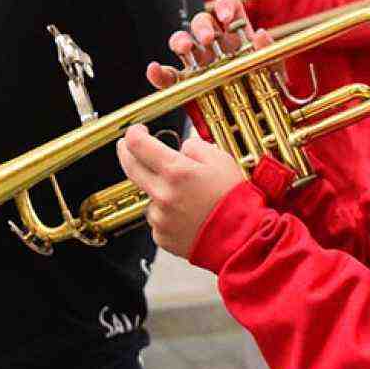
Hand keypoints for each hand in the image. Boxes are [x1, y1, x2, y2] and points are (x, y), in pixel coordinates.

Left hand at [117, 125, 243, 256]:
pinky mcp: (162, 237)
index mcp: (176, 171)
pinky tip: (188, 215)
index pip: (138, 145)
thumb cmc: (234, 200)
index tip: (137, 130)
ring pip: (148, 196)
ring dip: (158, 190)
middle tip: (126, 146)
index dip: (134, 133)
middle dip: (126, 152)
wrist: (242, 238)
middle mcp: (162, 195)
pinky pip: (157, 219)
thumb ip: (194, 147)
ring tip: (188, 197)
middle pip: (130, 168)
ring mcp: (160, 218)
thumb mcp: (221, 160)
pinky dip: (167, 214)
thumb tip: (181, 148)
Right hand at [145, 0, 272, 89]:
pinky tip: (154, 70)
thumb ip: (269, 53)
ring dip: (180, 40)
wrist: (259, 121)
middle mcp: (215, 44)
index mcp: (238, 35)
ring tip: (185, 48)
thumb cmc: (268, 92)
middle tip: (208, 39)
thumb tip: (260, 34)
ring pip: (182, 41)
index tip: (226, 17)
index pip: (228, 8)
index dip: (225, 7)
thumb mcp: (275, 73)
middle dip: (202, 27)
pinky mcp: (186, 85)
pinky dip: (158, 73)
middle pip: (202, 22)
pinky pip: (168, 76)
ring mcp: (198, 63)